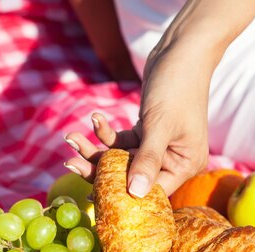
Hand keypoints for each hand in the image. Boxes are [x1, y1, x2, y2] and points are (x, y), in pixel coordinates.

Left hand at [64, 0, 254, 196]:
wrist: (180, 51)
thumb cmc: (176, 87)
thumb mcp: (159, 125)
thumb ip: (146, 160)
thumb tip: (135, 194)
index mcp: (184, 165)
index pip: (152, 191)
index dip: (123, 195)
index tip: (92, 197)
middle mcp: (173, 160)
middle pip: (131, 176)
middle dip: (100, 169)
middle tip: (70, 164)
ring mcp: (158, 147)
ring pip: (122, 158)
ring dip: (96, 148)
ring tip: (71, 137)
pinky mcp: (146, 133)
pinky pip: (122, 141)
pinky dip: (106, 131)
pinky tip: (94, 118)